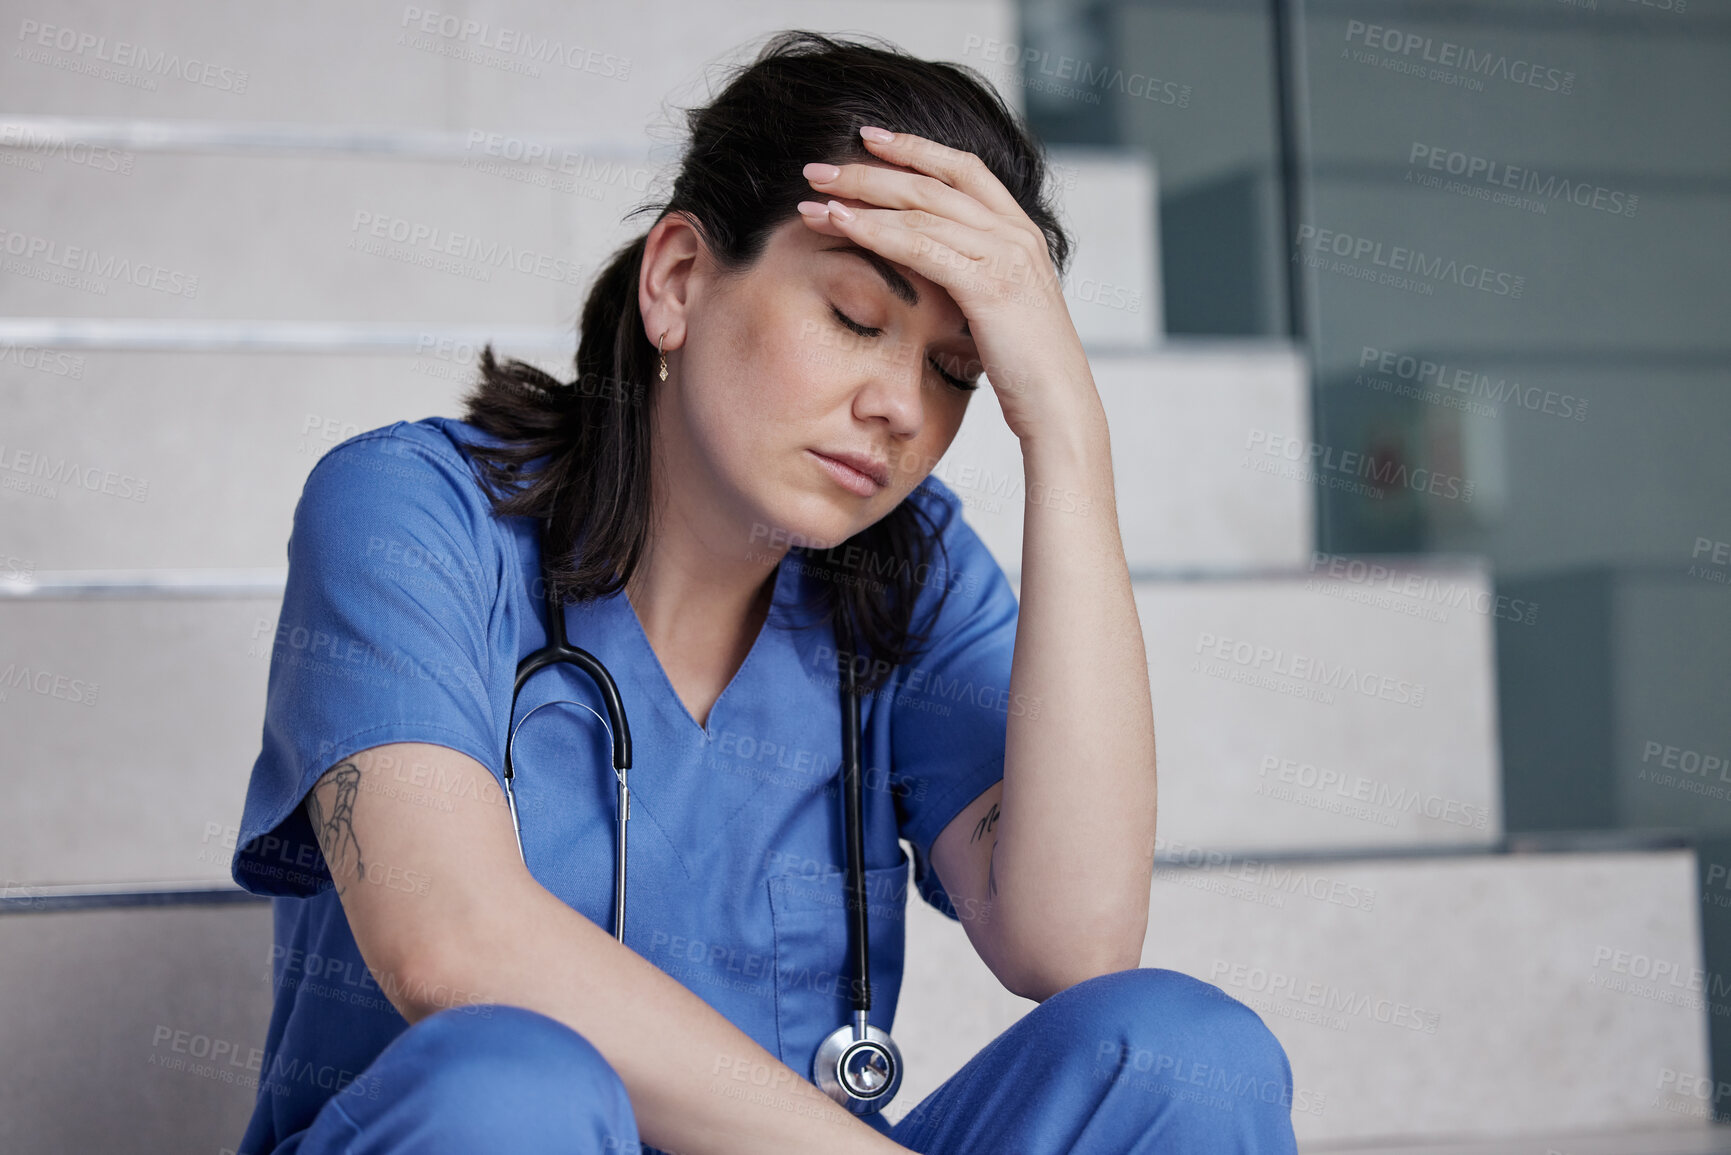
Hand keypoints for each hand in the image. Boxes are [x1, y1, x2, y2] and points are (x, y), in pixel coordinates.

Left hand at [796, 125, 1096, 444]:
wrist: (1061, 407)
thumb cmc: (1026, 370)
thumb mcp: (998, 310)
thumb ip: (970, 277)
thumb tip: (928, 270)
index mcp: (1020, 232)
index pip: (963, 169)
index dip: (915, 148)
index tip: (868, 139)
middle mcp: (1016, 233)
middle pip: (933, 181)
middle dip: (870, 169)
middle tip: (817, 168)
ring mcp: (1006, 255)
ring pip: (922, 207)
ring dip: (861, 197)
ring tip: (813, 198)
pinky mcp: (990, 284)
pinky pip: (922, 246)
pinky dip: (876, 231)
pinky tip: (841, 226)